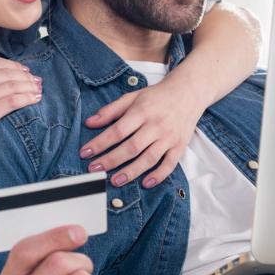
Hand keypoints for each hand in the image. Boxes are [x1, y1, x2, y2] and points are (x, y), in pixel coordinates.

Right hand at [0, 57, 40, 169]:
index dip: (13, 66)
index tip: (23, 71)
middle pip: (8, 73)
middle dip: (25, 76)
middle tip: (35, 80)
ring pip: (12, 86)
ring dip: (29, 87)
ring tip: (38, 89)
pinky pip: (11, 103)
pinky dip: (26, 99)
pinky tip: (34, 99)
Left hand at [79, 78, 207, 188]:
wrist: (188, 92)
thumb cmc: (157, 96)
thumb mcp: (132, 97)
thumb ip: (110, 110)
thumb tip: (89, 122)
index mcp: (142, 111)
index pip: (118, 131)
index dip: (100, 143)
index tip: (85, 153)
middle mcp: (156, 125)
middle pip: (131, 147)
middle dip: (111, 160)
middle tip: (94, 169)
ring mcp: (169, 137)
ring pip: (149, 158)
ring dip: (131, 172)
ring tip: (115, 180)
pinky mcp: (180, 146)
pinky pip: (170, 164)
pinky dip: (158, 175)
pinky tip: (146, 183)